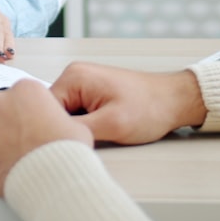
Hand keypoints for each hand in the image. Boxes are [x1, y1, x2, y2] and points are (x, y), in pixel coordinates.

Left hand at [0, 79, 91, 194]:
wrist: (51, 178)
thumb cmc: (64, 154)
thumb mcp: (75, 126)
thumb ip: (58, 118)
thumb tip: (55, 126)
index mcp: (26, 89)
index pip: (21, 98)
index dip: (27, 117)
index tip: (31, 130)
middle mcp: (0, 99)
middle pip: (1, 110)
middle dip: (8, 127)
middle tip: (20, 147)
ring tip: (10, 161)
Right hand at [50, 62, 205, 144]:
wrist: (173, 100)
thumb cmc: (149, 108)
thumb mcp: (113, 125)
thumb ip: (78, 130)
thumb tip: (53, 138)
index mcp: (74, 77)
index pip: (45, 109)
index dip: (55, 130)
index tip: (69, 145)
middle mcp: (74, 75)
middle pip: (53, 111)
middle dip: (67, 129)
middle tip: (88, 141)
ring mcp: (82, 83)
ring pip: (64, 114)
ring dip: (77, 128)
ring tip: (98, 134)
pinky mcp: (90, 92)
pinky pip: (75, 112)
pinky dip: (84, 124)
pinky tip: (99, 131)